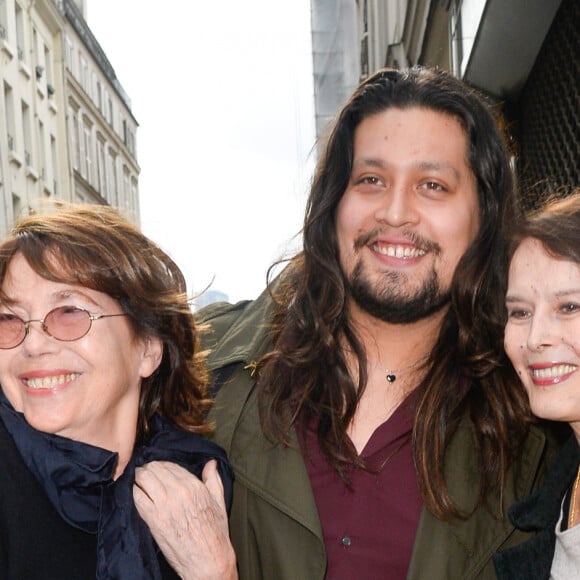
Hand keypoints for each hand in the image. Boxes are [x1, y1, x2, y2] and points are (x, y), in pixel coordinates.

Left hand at [134, 460, 236, 579]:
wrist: (209, 560)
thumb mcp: (219, 501)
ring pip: (144, 480)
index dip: (161, 464)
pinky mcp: (154, 520)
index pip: (171, 465)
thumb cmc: (215, 533)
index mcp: (194, 486)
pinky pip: (138, 498)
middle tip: (143, 471)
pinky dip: (133, 492)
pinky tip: (133, 492)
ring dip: (138, 477)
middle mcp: (179, 492)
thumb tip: (210, 463)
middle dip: (148, 468)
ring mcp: (165, 506)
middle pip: (155, 469)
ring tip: (137, 479)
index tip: (156, 467)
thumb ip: (214, 479)